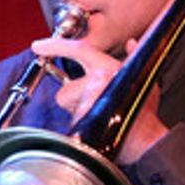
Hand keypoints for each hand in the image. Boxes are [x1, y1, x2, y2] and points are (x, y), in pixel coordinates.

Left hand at [29, 35, 167, 163]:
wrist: (145, 140)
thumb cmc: (143, 112)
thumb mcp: (144, 80)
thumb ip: (133, 58)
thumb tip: (131, 43)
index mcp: (109, 70)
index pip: (78, 51)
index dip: (56, 46)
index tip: (38, 46)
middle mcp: (95, 84)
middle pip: (65, 91)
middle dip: (73, 99)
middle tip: (92, 102)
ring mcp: (87, 104)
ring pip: (68, 108)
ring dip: (78, 112)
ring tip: (98, 115)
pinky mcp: (81, 122)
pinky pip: (72, 122)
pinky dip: (81, 125)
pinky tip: (97, 126)